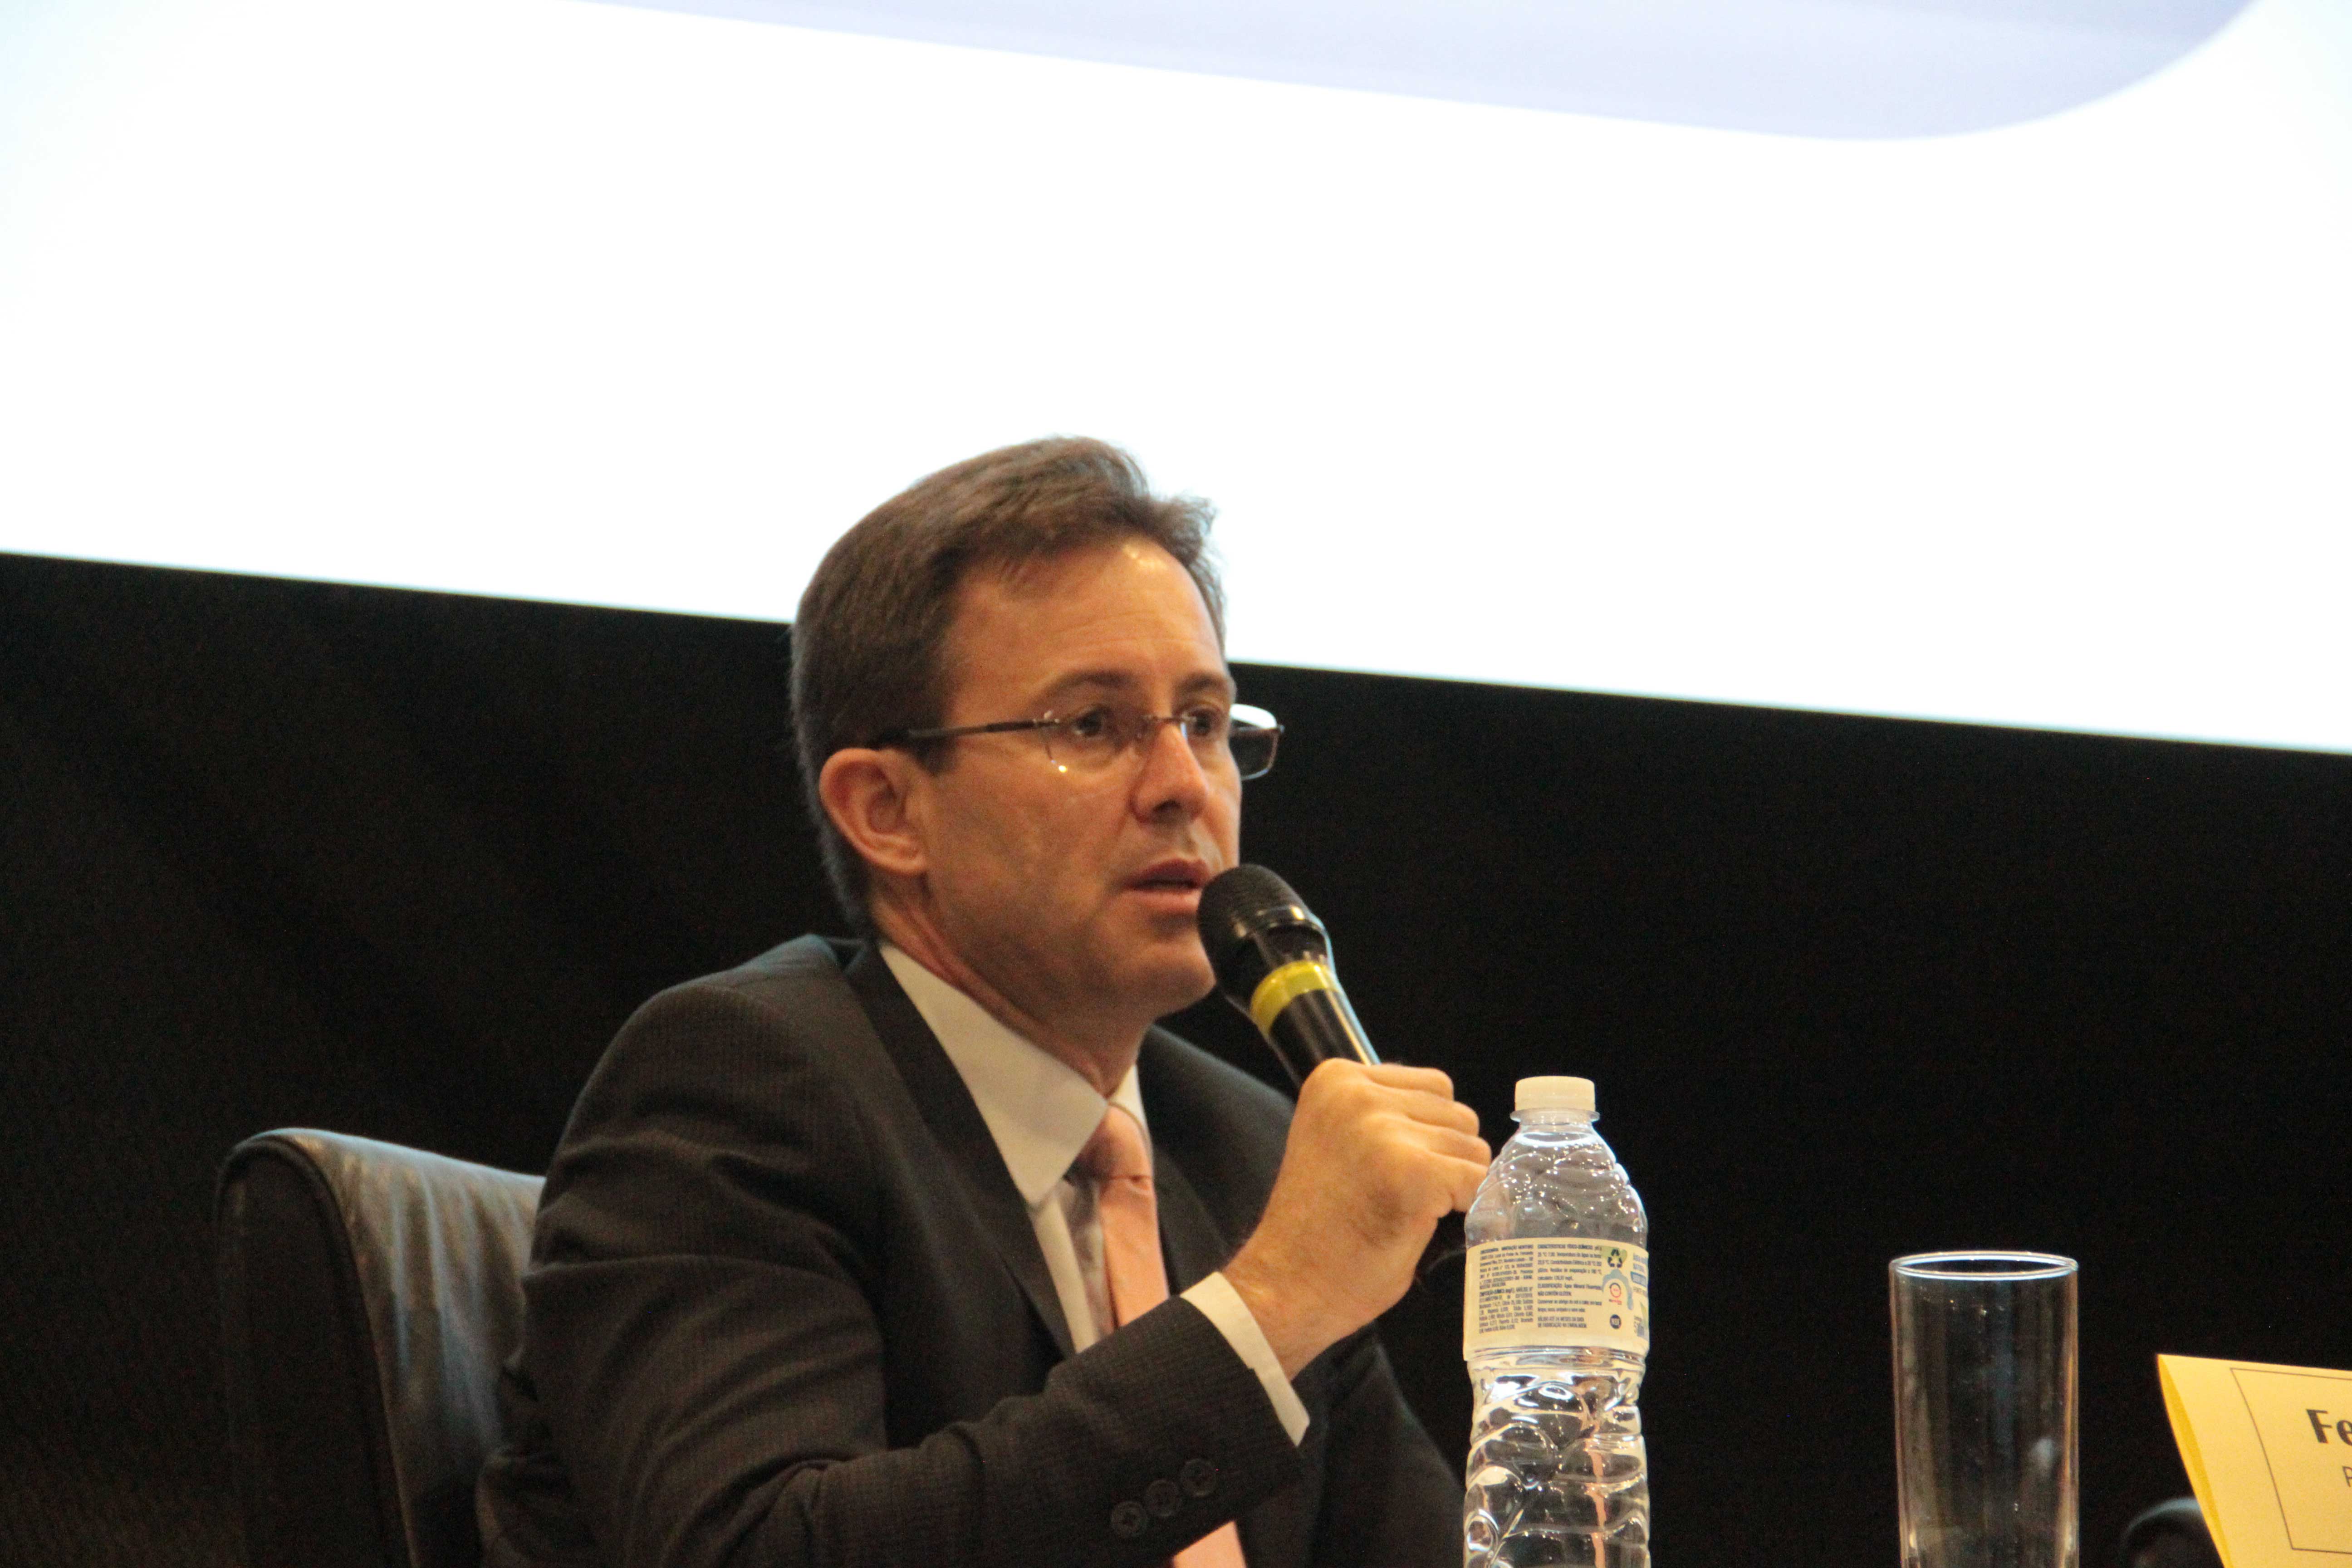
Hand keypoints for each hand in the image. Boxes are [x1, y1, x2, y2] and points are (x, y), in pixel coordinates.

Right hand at [1222, 1060, 1489, 1377]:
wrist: (1286, 1286)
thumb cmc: (1318, 1227)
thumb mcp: (1340, 1140)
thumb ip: (1385, 1117)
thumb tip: (1457, 1123)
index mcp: (1337, 1079)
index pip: (1433, 1086)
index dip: (1430, 1134)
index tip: (1398, 1169)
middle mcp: (1360, 1094)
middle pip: (1457, 1113)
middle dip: (1447, 1156)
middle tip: (1407, 1196)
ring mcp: (1386, 1132)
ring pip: (1473, 1147)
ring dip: (1457, 1183)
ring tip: (1411, 1210)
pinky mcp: (1415, 1173)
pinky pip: (1478, 1181)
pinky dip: (1468, 1207)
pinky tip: (1428, 1224)